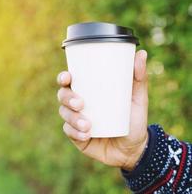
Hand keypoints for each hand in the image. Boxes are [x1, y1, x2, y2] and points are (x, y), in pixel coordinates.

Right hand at [57, 50, 148, 170]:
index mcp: (89, 92)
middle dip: (67, 98)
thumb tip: (141, 53)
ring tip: (87, 125)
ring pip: (64, 114)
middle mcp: (79, 104)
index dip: (63, 77)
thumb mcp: (138, 99)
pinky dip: (76, 133)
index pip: (70, 81)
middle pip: (62, 96)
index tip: (67, 77)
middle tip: (80, 104)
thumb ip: (139, 78)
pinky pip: (69, 132)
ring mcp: (75, 120)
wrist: (133, 149)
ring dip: (72, 118)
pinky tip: (86, 135)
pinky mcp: (76, 136)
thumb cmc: (134, 120)